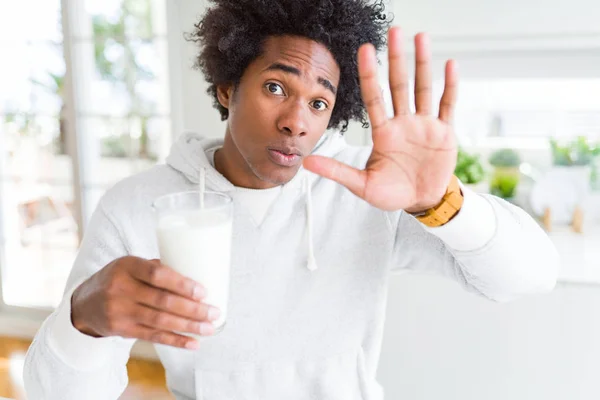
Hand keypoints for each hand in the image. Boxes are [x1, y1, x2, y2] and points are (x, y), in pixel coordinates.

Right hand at [71, 256, 219, 349]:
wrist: (84, 303)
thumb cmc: (119, 278)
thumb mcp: (130, 265)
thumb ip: (157, 268)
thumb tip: (195, 274)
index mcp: (126, 266)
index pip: (156, 274)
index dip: (181, 284)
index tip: (203, 292)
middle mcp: (120, 288)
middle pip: (162, 301)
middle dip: (192, 309)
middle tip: (214, 312)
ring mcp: (119, 311)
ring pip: (160, 321)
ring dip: (188, 327)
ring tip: (209, 328)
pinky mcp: (121, 330)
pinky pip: (153, 336)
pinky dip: (176, 340)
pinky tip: (193, 343)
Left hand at [304, 27, 457, 212]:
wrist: (421, 202)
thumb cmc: (391, 193)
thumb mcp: (362, 185)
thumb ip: (337, 171)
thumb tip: (307, 163)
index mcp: (383, 133)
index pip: (374, 97)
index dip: (370, 74)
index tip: (365, 49)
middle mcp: (403, 123)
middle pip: (400, 85)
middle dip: (397, 58)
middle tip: (395, 30)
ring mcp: (424, 125)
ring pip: (423, 88)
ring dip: (423, 63)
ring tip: (421, 37)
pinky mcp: (444, 132)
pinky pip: (447, 105)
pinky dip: (450, 86)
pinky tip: (450, 65)